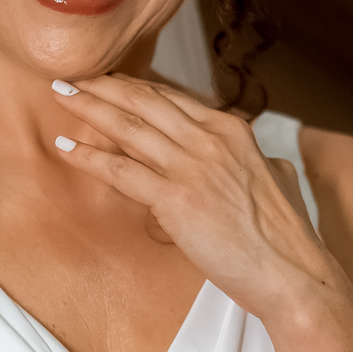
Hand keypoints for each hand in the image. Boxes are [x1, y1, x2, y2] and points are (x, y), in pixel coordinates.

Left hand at [51, 73, 339, 318]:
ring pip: (128, 126)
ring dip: (89, 108)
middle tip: (70, 77)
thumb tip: (263, 162)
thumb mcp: (278, 181)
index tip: (108, 81)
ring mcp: (193, 166)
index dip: (134, 87)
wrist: (292, 274)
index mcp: (234, 130)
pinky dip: (89, 156)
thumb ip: (261, 163)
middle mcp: (211, 139)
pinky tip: (65, 148)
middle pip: (145, 101)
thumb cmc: (284, 240)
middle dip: (103, 85)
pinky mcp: (176, 199)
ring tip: (59, 95)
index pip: (172, 98)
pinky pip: (121, 170)